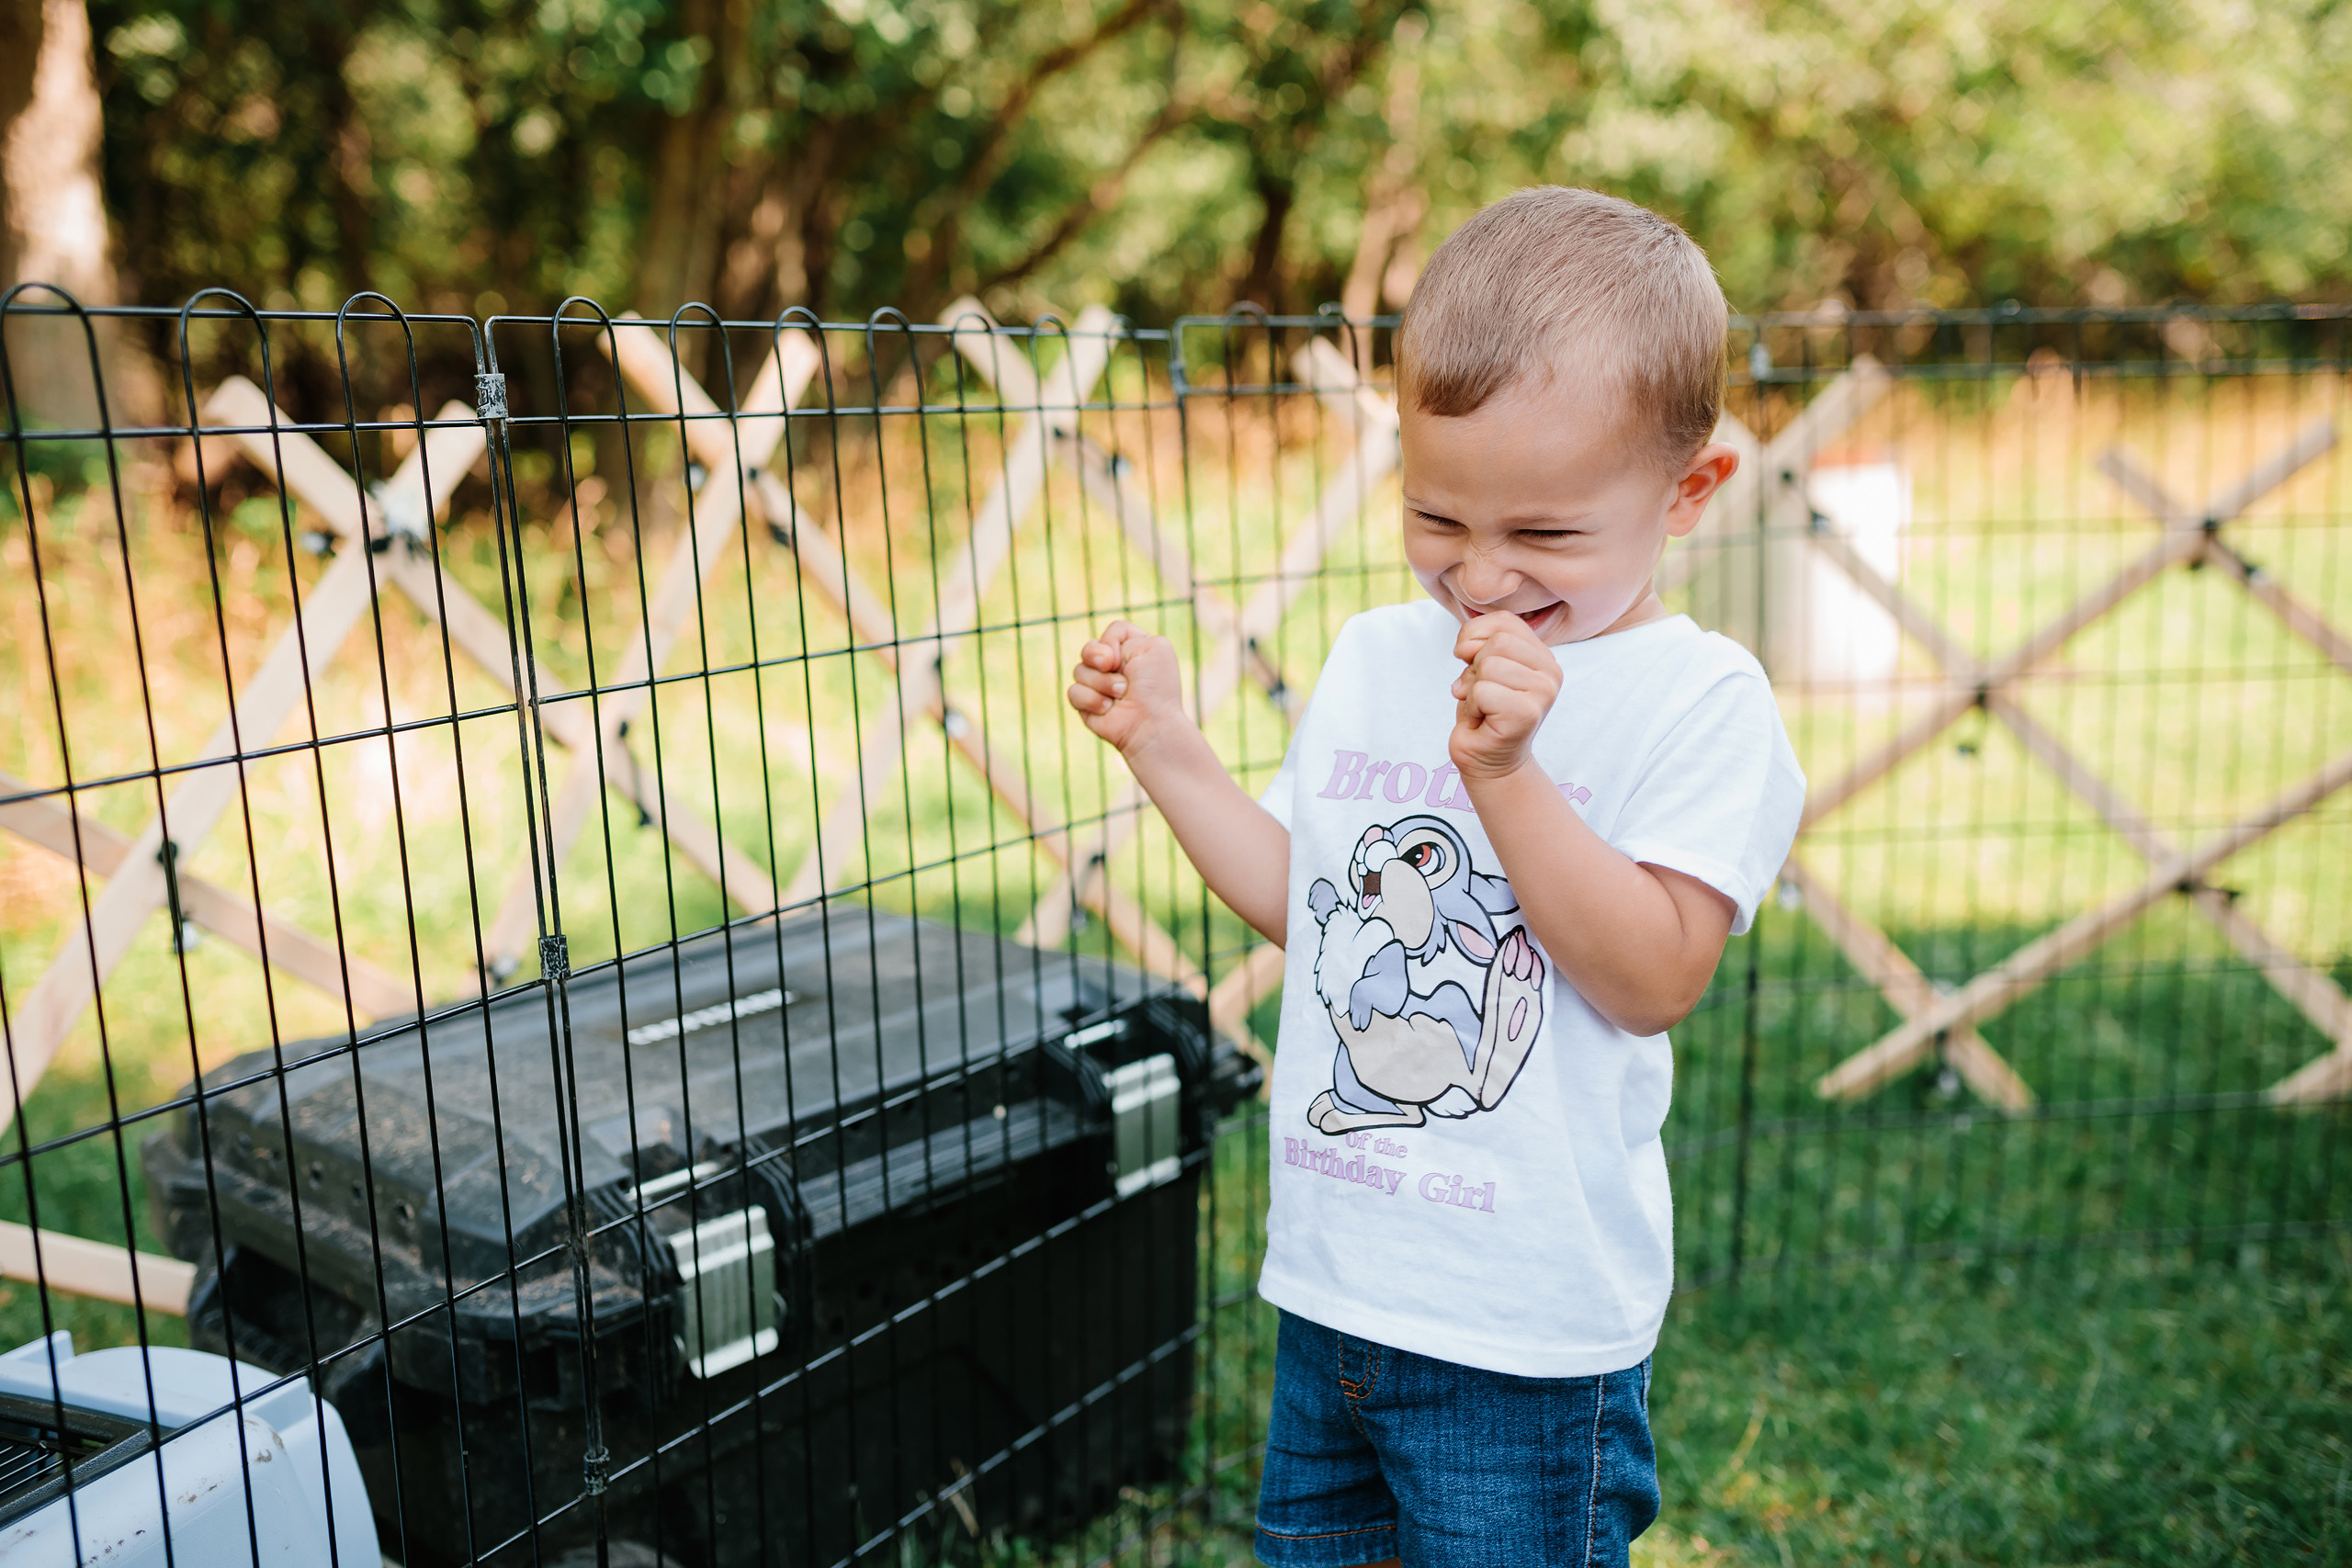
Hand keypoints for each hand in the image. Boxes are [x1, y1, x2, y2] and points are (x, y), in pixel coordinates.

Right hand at [1068, 619, 1186, 756]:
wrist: (1150, 724)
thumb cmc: (1156, 688)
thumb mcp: (1153, 647)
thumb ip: (1122, 634)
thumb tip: (1098, 659)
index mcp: (1132, 651)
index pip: (1112, 632)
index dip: (1113, 641)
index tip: (1125, 656)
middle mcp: (1114, 667)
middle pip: (1089, 648)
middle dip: (1098, 658)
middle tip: (1112, 668)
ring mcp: (1098, 685)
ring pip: (1079, 671)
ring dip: (1102, 683)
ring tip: (1121, 695)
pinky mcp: (1085, 704)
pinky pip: (1073, 692)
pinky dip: (1092, 700)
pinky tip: (1108, 709)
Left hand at [1449, 612, 1562, 781]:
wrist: (1487, 758)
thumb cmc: (1484, 711)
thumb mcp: (1480, 666)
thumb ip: (1480, 643)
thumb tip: (1466, 648)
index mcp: (1542, 655)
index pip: (1503, 621)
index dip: (1474, 637)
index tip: (1471, 663)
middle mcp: (1551, 671)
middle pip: (1498, 642)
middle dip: (1475, 667)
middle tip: (1481, 693)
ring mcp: (1543, 692)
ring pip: (1489, 665)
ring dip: (1473, 689)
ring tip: (1484, 708)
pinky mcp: (1528, 713)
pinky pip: (1482, 691)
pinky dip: (1472, 706)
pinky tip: (1483, 720)